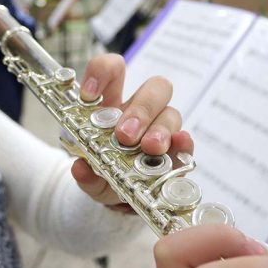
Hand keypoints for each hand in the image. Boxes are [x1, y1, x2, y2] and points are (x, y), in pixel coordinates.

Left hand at [70, 53, 192, 205]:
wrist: (121, 197)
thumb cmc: (103, 174)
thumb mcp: (91, 176)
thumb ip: (86, 174)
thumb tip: (81, 169)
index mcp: (113, 105)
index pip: (113, 70)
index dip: (102, 72)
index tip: (88, 95)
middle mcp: (141, 111)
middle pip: (154, 88)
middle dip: (142, 109)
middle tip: (125, 135)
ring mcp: (162, 129)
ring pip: (171, 113)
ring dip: (160, 129)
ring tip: (150, 148)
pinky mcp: (179, 152)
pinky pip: (187, 142)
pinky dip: (184, 143)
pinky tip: (179, 146)